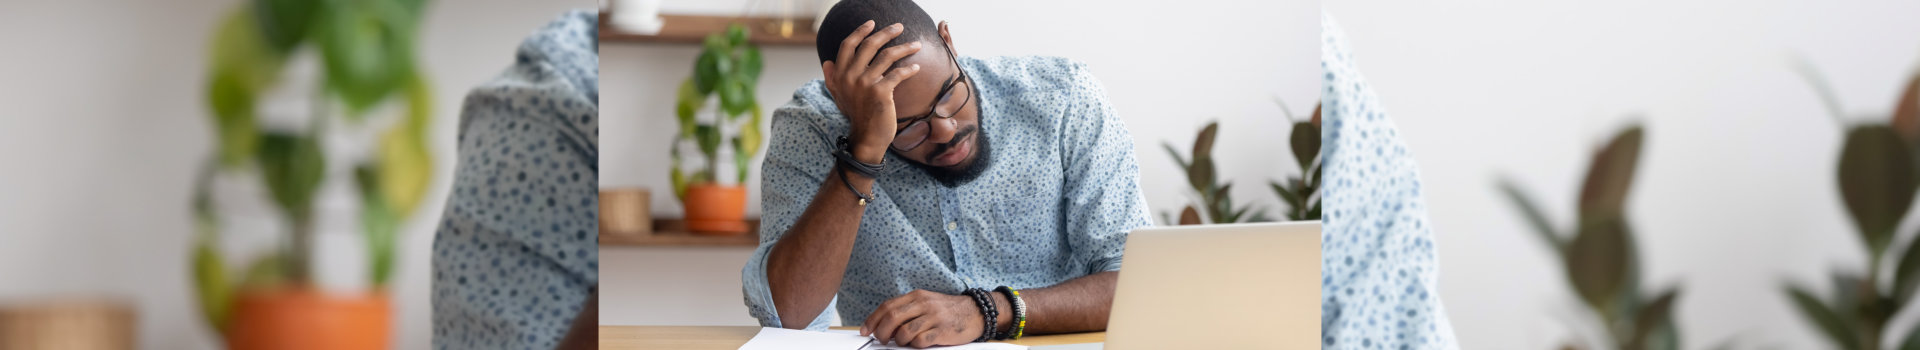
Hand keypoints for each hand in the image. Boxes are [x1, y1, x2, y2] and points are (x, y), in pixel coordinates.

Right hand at [821, 20, 923, 163]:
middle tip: (899, 27)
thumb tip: (826, 62)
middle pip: (870, 45)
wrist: (866, 139)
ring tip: (916, 44)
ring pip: (887, 56)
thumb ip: (833, 78)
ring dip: (904, 48)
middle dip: (886, 33)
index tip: (872, 23)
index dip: (860, 31)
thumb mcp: (839, 96)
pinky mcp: (881, 92)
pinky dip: (909, 69)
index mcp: (840, 74)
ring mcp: (865, 83)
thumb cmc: (856, 116)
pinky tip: (916, 67)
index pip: (848, 45)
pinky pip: (898, 73)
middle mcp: (850, 76)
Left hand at [860, 289, 982, 347]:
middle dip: (881, 332)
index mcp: (916, 296)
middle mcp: (923, 304)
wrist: (976, 312)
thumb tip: (885, 326)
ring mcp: (933, 317)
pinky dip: (914, 345)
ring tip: (902, 342)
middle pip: (892, 318)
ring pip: (904, 331)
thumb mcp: (926, 303)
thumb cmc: (948, 310)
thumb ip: (907, 311)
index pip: (887, 306)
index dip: (872, 319)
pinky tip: (918, 343)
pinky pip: (920, 341)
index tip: (865, 330)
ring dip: (898, 341)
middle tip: (881, 340)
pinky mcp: (942, 331)